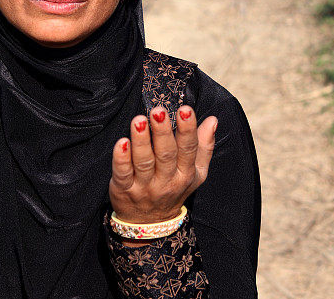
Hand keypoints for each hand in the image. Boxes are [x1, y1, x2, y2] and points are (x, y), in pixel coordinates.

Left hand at [109, 105, 215, 238]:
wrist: (149, 223)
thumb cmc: (174, 188)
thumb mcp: (196, 173)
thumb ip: (204, 146)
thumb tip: (212, 120)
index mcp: (186, 174)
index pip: (188, 149)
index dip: (187, 129)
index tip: (185, 109)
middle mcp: (166, 181)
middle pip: (166, 155)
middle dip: (162, 132)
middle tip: (158, 111)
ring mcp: (144, 187)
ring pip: (144, 162)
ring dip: (141, 141)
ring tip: (139, 120)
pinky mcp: (124, 190)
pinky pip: (122, 174)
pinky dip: (121, 159)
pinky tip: (121, 143)